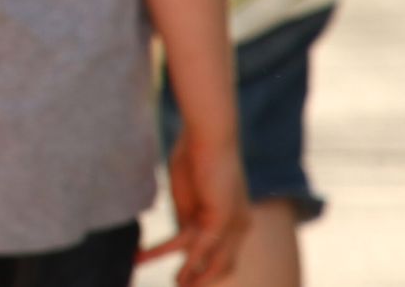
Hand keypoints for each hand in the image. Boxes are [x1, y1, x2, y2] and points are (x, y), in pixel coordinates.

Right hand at [140, 131, 246, 286]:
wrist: (209, 133)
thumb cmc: (198, 153)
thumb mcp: (191, 193)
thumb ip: (189, 216)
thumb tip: (181, 237)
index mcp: (237, 218)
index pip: (225, 255)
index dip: (207, 270)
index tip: (185, 276)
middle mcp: (240, 226)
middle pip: (223, 265)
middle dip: (203, 280)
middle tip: (181, 286)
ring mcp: (232, 225)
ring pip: (211, 261)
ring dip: (192, 276)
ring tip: (175, 284)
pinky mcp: (219, 220)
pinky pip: (197, 247)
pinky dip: (183, 260)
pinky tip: (163, 265)